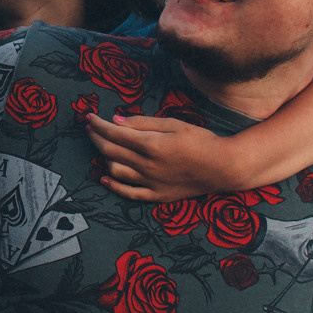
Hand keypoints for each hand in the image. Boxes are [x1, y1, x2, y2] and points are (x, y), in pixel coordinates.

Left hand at [85, 113, 233, 202]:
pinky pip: (129, 193)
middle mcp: (147, 165)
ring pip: (116, 171)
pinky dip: (114, 186)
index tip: (90, 117)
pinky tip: (105, 178)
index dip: (99, 124)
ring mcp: (151, 182)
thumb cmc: (200, 141)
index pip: (115, 133)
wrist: (222, 167)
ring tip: (101, 147)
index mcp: (151, 144)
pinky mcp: (157, 195)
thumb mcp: (174, 124)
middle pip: (111, 151)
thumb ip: (143, 123)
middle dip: (96, 137)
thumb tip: (117, 121)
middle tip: (90, 128)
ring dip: (103, 158)